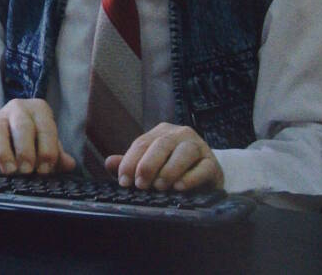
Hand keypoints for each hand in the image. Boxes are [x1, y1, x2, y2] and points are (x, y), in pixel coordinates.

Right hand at [0, 98, 75, 174]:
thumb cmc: (27, 141)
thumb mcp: (44, 145)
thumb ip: (57, 155)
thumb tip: (69, 164)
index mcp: (38, 110)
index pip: (46, 127)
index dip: (47, 149)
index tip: (45, 169)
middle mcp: (17, 109)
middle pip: (22, 126)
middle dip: (25, 149)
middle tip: (27, 170)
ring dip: (4, 152)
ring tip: (9, 171)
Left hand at [104, 123, 223, 190]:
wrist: (204, 176)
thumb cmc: (171, 170)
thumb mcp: (149, 165)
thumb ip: (130, 163)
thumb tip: (109, 162)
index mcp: (161, 133)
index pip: (141, 143)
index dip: (130, 162)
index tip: (124, 181)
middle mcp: (180, 134)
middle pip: (161, 144)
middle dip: (148, 165)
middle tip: (141, 185)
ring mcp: (198, 146)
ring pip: (184, 152)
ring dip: (169, 170)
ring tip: (160, 186)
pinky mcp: (212, 163)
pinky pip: (203, 168)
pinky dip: (190, 178)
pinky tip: (179, 187)